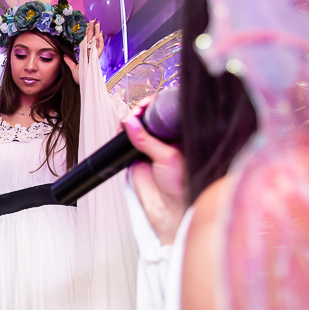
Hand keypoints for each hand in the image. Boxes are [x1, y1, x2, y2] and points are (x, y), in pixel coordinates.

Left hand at [65, 21, 103, 84]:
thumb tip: (64, 55)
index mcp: (86, 55)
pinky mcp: (96, 60)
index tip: (87, 26)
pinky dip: (100, 43)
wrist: (84, 86)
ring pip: (97, 43)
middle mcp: (91, 54)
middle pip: (92, 40)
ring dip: (97, 33)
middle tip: (93, 20)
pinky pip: (99, 50)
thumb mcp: (73, 69)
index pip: (87, 42)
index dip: (87, 34)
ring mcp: (94, 57)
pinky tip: (99, 35)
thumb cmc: (81, 79)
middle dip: (92, 30)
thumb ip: (69, 61)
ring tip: (97, 25)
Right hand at [123, 97, 187, 244]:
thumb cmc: (180, 185)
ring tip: (132, 116)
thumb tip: (131, 122)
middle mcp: (169, 140)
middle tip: (141, 108)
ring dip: (134, 119)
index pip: (170, 114)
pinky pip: (129, 139)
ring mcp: (152, 147)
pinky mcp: (137, 155)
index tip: (152, 102)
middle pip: (154, 118)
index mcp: (183, 137)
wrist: (167, 207)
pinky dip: (125, 131)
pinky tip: (125, 126)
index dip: (160, 106)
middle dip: (146, 110)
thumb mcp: (167, 157)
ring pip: (140, 127)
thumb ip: (147, 139)